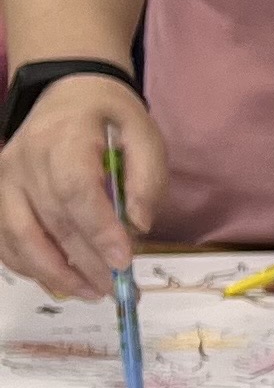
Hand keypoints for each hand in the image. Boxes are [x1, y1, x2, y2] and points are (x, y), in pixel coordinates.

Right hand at [0, 73, 164, 294]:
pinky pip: (4, 237)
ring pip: (19, 235)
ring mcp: (4, 178)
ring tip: (90, 293)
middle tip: (115, 288)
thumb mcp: (143, 134)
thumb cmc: (110, 118)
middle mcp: (24, 159)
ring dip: (53, 272)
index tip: (123, 261)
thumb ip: (147, 178)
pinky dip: (28, 265)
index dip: (98, 230)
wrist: (67, 95)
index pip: (75, 190)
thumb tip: (138, 224)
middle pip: (52, 220)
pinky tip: (58, 281)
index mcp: (63, 139)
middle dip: (84, 261)